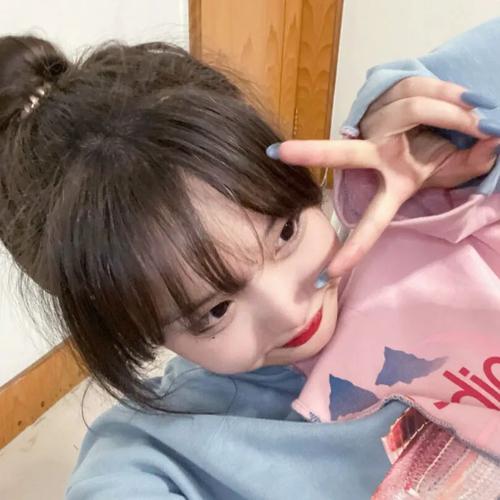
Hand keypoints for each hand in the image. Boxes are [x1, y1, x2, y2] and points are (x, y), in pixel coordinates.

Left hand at [273, 77, 499, 275]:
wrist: (449, 113)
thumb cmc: (448, 149)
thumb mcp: (458, 166)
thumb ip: (472, 162)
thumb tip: (491, 144)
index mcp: (393, 183)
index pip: (370, 220)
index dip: (353, 249)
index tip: (327, 276)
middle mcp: (378, 155)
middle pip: (345, 155)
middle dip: (312, 152)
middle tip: (277, 153)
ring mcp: (379, 126)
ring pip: (414, 108)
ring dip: (455, 113)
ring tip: (480, 120)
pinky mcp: (384, 98)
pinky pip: (416, 87)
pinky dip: (450, 92)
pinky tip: (465, 99)